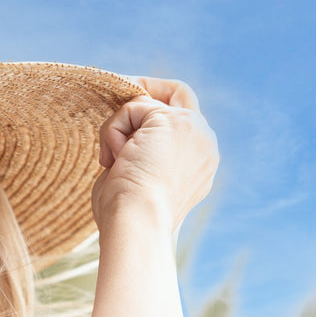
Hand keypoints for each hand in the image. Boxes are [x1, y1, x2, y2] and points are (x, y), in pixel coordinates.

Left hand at [92, 77, 218, 231]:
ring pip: (146, 104)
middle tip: (115, 107)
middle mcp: (204, 143)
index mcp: (200, 164)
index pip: (183, 124)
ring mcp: (193, 129)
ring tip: (112, 161)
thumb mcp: (137, 184)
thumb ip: (138, 159)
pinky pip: (132, 107)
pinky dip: (113, 130)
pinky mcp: (174, 120)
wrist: (137, 222)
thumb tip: (118, 151)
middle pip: (179, 94)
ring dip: (119, 127)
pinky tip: (114, 158)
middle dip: (142, 96)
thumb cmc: (127, 217)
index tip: (124, 128)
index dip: (152, 117)